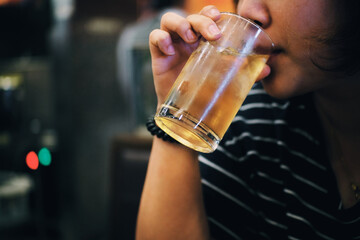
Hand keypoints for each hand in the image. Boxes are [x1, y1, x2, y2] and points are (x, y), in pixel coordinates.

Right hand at [149, 6, 270, 108]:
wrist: (184, 114)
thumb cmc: (204, 93)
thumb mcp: (224, 81)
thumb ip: (244, 74)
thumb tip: (268, 69)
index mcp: (202, 40)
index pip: (205, 17)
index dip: (210, 13)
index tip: (219, 17)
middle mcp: (187, 39)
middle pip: (190, 17)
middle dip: (202, 20)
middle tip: (213, 35)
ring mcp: (172, 45)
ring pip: (169, 20)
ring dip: (181, 24)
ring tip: (189, 37)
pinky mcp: (158, 55)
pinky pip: (154, 37)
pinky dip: (161, 39)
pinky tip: (170, 50)